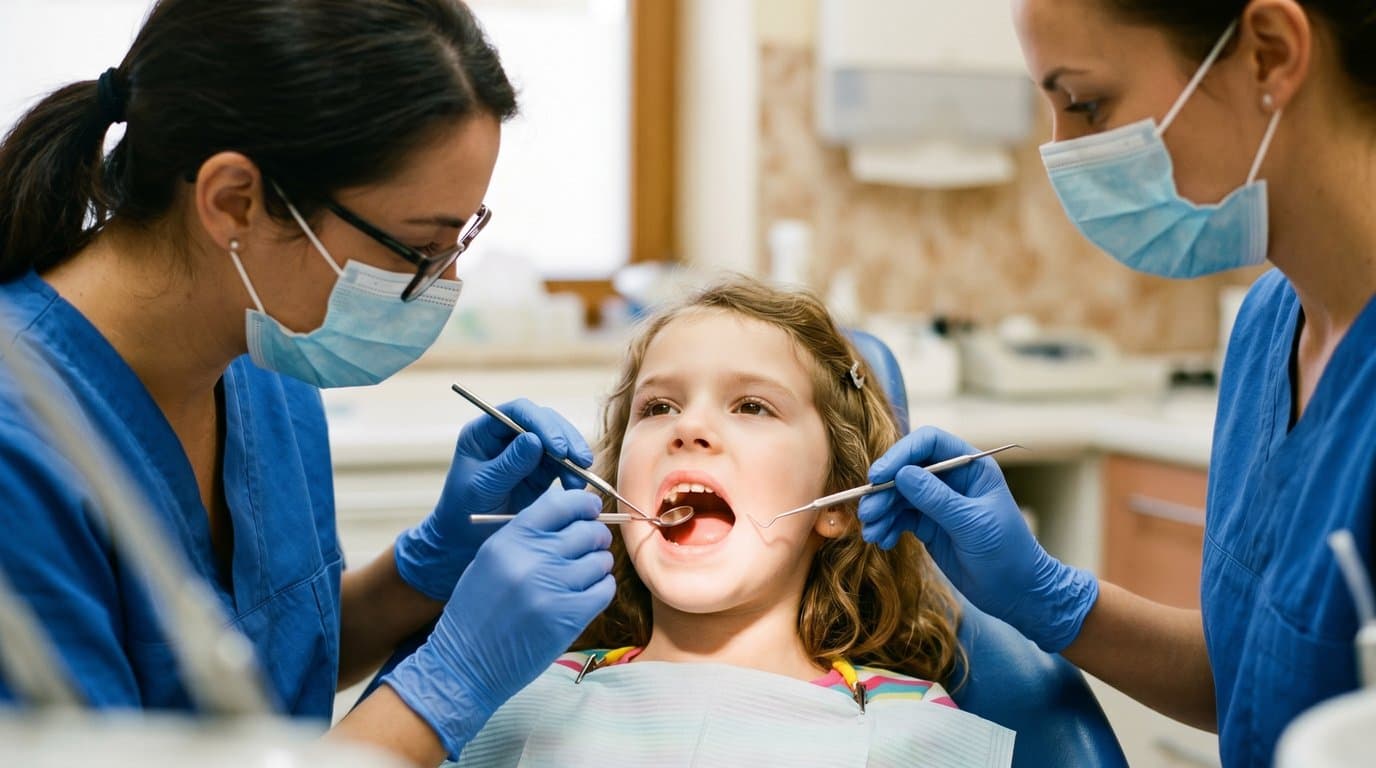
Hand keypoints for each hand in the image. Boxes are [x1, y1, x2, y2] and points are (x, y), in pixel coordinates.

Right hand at [383, 487, 613, 757]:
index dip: (583, 504)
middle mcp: (532, 559)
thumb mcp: (490, 561)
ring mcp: (553, 589)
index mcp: (510, 540)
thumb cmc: (476, 612)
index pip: (560, 503)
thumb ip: (526, 537)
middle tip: (591, 546)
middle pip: (588, 530)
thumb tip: (571, 519)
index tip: (591, 509)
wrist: (465, 664)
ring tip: (585, 574)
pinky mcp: (569, 618)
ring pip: (601, 561)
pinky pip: (604, 589)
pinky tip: (587, 594)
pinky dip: (601, 589)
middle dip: (595, 536)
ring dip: (599, 565)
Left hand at [395, 399, 593, 600]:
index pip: (517, 412)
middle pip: (544, 421)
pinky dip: (573, 474)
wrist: (465, 540)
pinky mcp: (540, 470)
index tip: (557, 448)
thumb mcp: (483, 487)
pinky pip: (563, 464)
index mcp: (484, 431)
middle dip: (565, 438)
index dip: (541, 424)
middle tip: (581, 461)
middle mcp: (507, 435)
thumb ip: (508, 464)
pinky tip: (577, 488)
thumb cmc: (463, 511)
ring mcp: (526, 451)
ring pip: (558, 441)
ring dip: (574, 457)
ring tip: (581, 480)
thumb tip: (535, 440)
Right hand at [857, 426, 1097, 652]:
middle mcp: (951, 479)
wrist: (1016, 592)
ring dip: (881, 511)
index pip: (929, 443)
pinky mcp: (928, 524)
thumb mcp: (973, 524)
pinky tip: (882, 541)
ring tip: (872, 533)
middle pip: (906, 469)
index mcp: (970, 467)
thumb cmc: (1007, 553)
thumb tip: (902, 474)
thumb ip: (937, 499)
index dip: (901, 454)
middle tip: (868, 512)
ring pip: (898, 494)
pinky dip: (887, 526)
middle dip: (884, 489)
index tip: (879, 476)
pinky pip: (899, 517)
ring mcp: (938, 502)